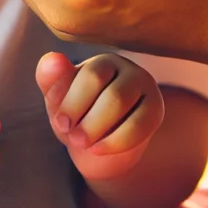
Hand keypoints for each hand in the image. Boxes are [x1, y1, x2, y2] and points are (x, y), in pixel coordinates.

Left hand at [36, 53, 164, 180]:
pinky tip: (97, 149)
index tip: (60, 123)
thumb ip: (51, 80)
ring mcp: (145, 89)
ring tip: (81, 143)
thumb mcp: (59, 101)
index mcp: (103, 62)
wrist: (99, 147)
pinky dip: (115, 141)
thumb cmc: (77, 117)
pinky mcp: (156, 110)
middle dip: (88, 120)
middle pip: (112, 94)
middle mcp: (128, 69)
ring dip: (98, 128)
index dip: (73, 102)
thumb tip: (51, 58)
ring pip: (124, 106)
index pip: (91, 76)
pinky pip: (140, 126)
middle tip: (73, 138)